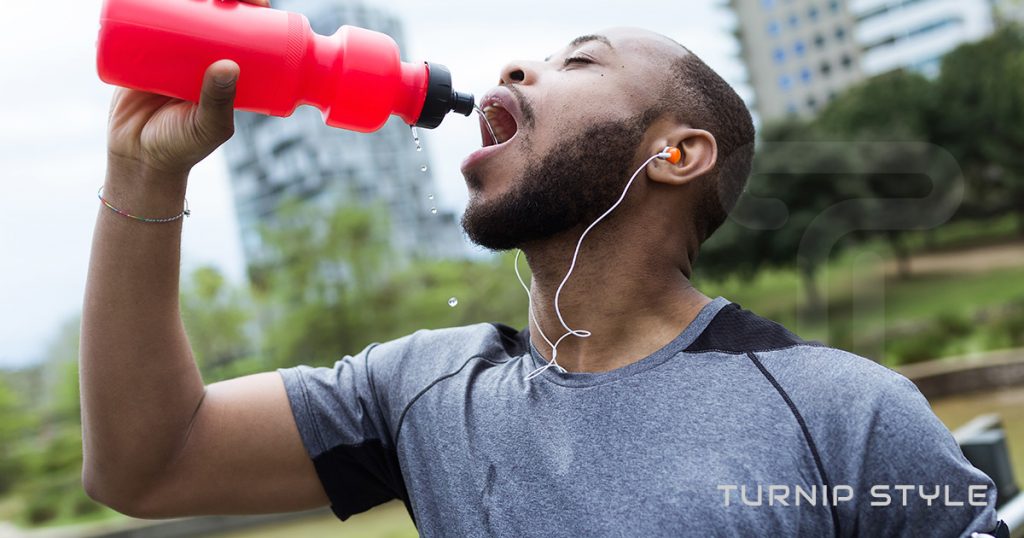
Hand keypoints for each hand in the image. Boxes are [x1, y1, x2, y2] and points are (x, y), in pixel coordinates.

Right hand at [105, 0, 270, 177]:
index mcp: (228, 69)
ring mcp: (170, 52)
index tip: (256, 1)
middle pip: (213, 13)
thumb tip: (229, 65)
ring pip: (180, 12)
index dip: (251, 10)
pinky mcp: (138, 51)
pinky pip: (143, 20)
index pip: (245, 31)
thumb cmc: (181, 147)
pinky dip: (147, 1)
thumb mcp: (207, 126)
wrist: (138, 158)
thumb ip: (219, 102)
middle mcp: (202, 56)